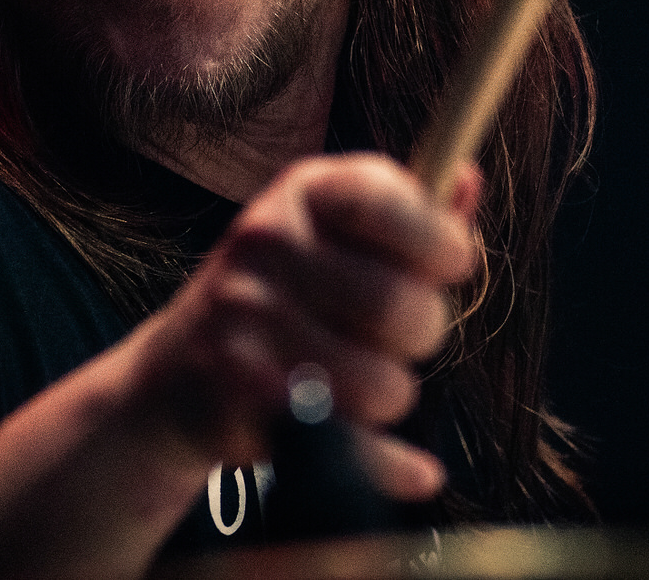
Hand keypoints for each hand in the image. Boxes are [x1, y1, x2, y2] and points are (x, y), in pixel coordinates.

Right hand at [134, 154, 481, 501]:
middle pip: (401, 305)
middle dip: (423, 331)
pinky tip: (413, 468)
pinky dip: (391, 465)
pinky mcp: (243, 395)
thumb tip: (469, 180)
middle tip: (398, 337)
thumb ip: (409, 211)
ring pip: (384, 385)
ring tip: (364, 380)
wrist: (179, 372)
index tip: (451, 264)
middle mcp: (267, 243)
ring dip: (392, 394)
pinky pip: (352, 445)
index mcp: (303, 191)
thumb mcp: (336, 232)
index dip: (440, 241)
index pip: (387, 201)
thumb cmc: (287, 293)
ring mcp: (248, 318)